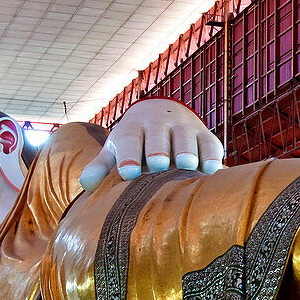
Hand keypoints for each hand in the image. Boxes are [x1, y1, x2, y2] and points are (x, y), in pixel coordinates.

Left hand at [79, 98, 222, 190]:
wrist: (165, 114)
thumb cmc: (136, 141)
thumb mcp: (117, 149)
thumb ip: (102, 167)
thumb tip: (86, 185)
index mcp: (133, 128)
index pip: (129, 138)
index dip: (128, 154)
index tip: (128, 172)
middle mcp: (159, 123)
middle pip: (158, 135)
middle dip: (158, 148)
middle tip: (158, 164)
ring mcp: (185, 128)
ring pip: (186, 137)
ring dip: (187, 150)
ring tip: (187, 165)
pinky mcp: (206, 136)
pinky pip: (211, 145)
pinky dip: (212, 156)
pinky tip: (212, 170)